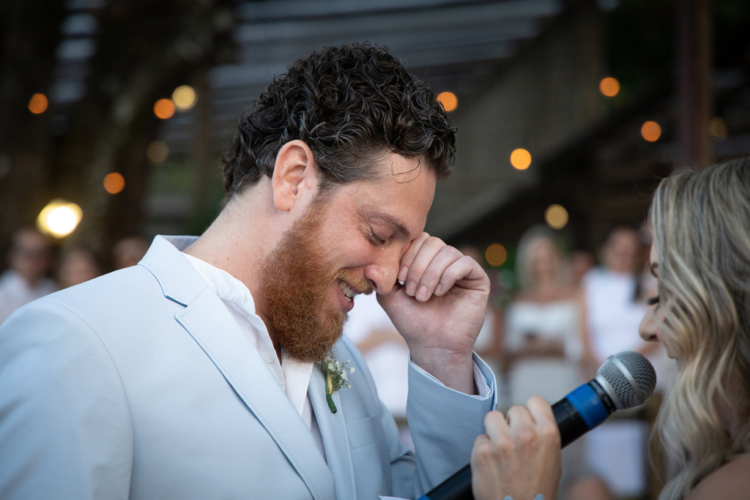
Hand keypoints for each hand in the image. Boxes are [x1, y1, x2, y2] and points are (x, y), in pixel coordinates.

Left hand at [377, 233, 489, 392]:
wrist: (432, 345)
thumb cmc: (412, 321)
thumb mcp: (389, 296)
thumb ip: (380, 276)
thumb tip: (369, 264)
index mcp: (425, 260)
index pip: (417, 239)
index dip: (407, 254)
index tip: (400, 278)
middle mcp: (444, 261)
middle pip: (433, 242)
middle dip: (418, 266)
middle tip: (411, 291)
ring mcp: (461, 269)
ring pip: (448, 251)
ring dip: (431, 274)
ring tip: (423, 297)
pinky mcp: (478, 278)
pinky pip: (465, 262)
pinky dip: (449, 275)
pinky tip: (440, 292)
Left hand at [471, 398, 560, 499]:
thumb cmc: (538, 494)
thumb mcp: (554, 462)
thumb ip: (543, 437)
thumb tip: (533, 421)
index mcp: (548, 434)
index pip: (536, 401)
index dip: (530, 411)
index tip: (527, 420)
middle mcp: (525, 434)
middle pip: (513, 409)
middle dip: (512, 424)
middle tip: (513, 443)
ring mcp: (502, 442)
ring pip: (493, 417)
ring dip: (494, 431)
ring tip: (500, 450)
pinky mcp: (482, 452)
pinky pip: (480, 438)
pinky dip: (483, 450)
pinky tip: (492, 465)